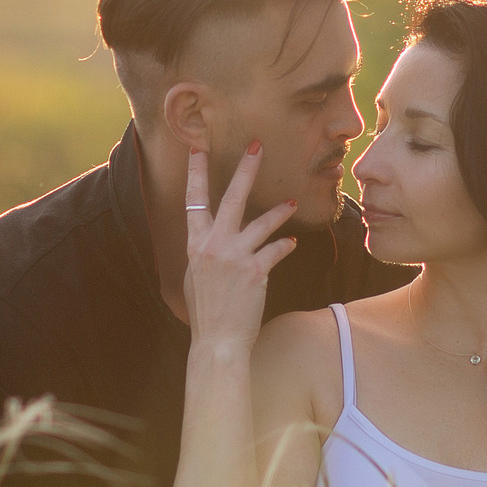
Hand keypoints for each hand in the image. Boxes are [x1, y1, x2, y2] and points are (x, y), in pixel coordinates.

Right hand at [183, 142, 298, 357]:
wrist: (217, 341)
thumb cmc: (206, 312)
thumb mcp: (194, 277)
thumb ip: (204, 253)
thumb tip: (211, 240)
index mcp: (195, 244)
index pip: (194, 201)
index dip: (197, 173)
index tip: (198, 149)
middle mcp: (214, 245)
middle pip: (231, 197)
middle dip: (245, 169)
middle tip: (257, 145)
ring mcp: (235, 256)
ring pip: (262, 222)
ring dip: (279, 211)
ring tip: (292, 202)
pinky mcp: (256, 270)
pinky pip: (276, 249)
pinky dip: (284, 245)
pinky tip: (291, 243)